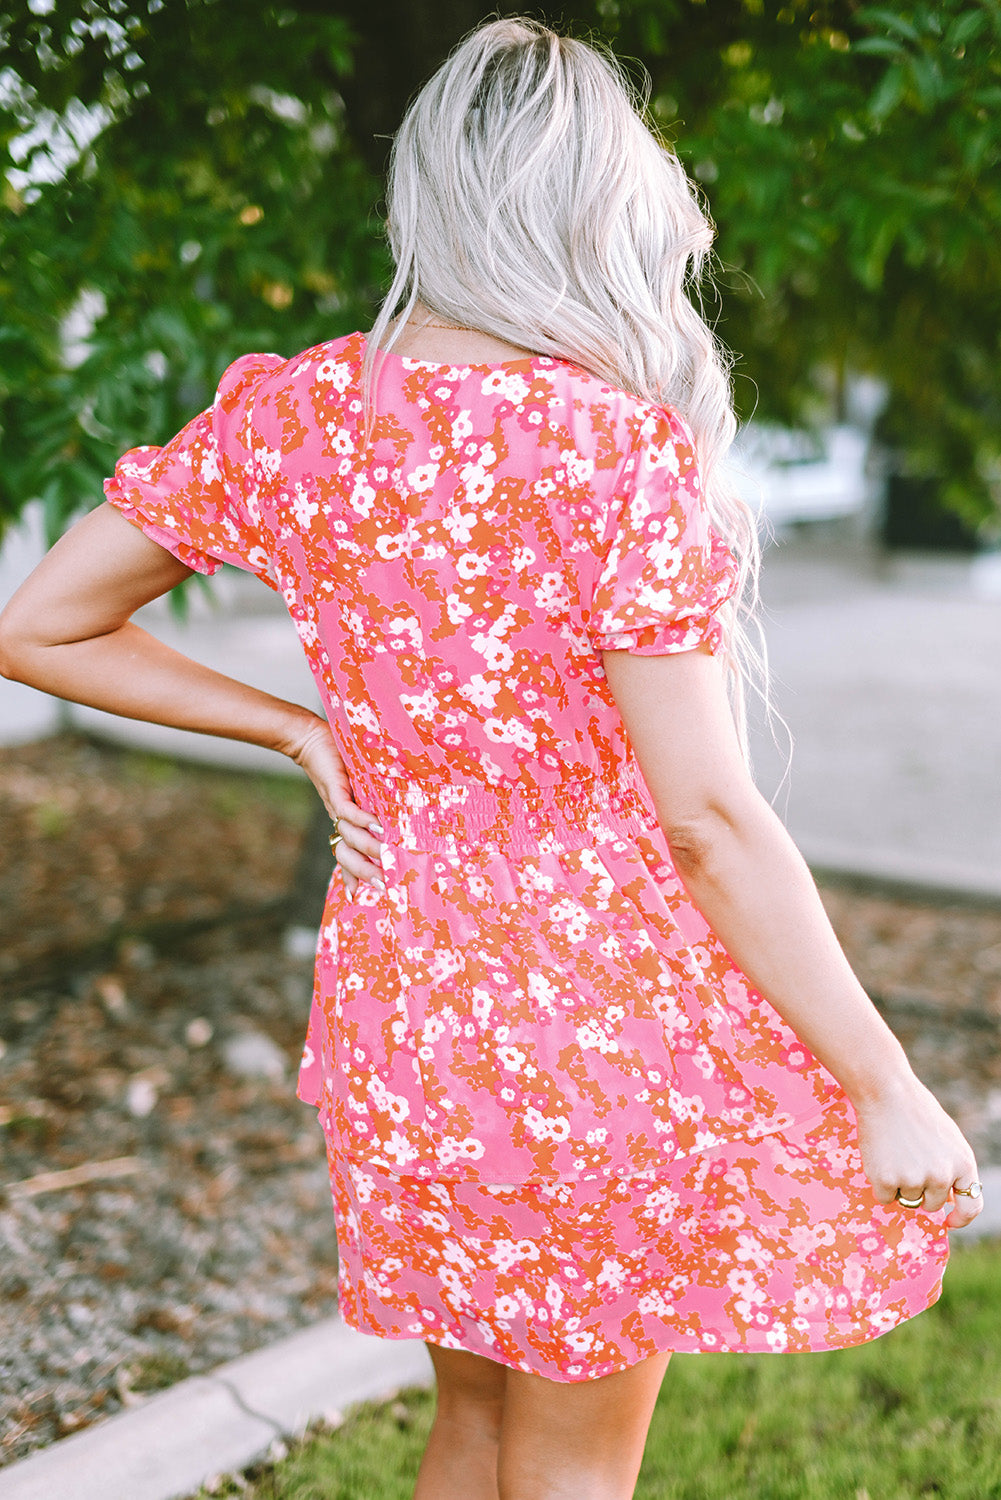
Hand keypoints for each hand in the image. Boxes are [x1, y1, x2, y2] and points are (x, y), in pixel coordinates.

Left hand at [282, 713, 384, 895]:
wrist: (311, 740)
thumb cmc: (339, 762)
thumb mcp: (360, 787)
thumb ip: (372, 802)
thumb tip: (392, 817)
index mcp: (343, 822)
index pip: (348, 855)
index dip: (354, 876)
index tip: (365, 896)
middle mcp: (338, 819)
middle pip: (346, 854)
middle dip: (363, 871)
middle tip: (382, 885)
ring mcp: (336, 806)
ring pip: (349, 836)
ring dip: (367, 847)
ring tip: (386, 855)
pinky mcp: (336, 790)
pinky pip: (347, 811)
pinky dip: (362, 819)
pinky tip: (377, 825)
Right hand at [852, 1074, 983, 1229]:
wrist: (886, 1092)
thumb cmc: (916, 1110)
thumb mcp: (948, 1138)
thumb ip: (953, 1167)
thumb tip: (947, 1199)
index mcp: (963, 1164)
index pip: (970, 1206)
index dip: (960, 1218)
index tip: (948, 1221)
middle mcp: (942, 1176)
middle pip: (930, 1204)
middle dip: (919, 1190)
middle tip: (906, 1161)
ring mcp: (914, 1180)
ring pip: (906, 1200)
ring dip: (898, 1184)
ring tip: (893, 1152)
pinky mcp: (887, 1181)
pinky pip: (884, 1197)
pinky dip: (880, 1183)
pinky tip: (879, 1157)